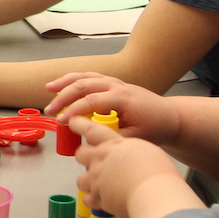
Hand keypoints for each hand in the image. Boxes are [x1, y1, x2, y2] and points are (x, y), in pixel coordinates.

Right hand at [45, 72, 180, 147]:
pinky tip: (62, 85)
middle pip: (83, 85)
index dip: (73, 112)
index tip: (61, 122)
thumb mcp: (136, 138)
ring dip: (65, 82)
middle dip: (63, 97)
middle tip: (50, 110)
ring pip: (85, 76)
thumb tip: (90, 140)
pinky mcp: (112, 83)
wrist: (170, 117)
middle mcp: (117, 86)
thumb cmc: (155, 128)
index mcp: (123, 98)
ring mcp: (114, 82)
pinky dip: (74, 79)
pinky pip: (90, 77)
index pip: (91, 102)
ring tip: (48, 89)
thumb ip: (112, 137)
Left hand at [70, 115, 182, 217]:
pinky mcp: (98, 198)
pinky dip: (94, 201)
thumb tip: (130, 154)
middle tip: (93, 161)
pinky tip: (103, 200)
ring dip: (89, 182)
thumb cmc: (157, 173)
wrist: (154, 194)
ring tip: (100, 185)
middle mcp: (101, 160)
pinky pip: (88, 199)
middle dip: (84, 157)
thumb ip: (131, 150)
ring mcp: (97, 179)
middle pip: (81, 154)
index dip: (80, 124)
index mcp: (114, 144)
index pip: (92, 129)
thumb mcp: (147, 151)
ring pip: (81, 179)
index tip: (73, 122)